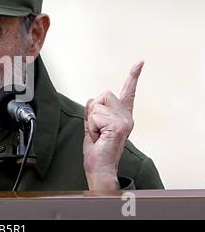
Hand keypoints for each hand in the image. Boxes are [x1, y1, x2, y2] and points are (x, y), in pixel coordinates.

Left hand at [83, 61, 143, 190]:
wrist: (100, 168)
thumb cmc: (97, 152)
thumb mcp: (91, 128)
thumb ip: (92, 113)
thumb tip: (91, 99)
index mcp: (121, 116)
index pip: (127, 93)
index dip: (132, 77)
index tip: (140, 63)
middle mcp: (127, 117)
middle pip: (103, 94)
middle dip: (93, 110)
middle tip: (96, 130)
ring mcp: (125, 121)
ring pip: (97, 104)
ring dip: (91, 119)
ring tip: (98, 134)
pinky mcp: (119, 126)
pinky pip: (95, 115)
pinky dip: (92, 126)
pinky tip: (100, 137)